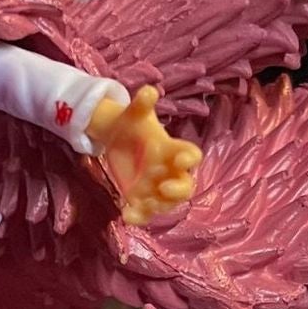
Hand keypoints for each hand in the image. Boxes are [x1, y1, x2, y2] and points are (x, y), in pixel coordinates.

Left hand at [87, 84, 201, 223]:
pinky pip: (145, 213)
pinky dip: (139, 217)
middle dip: (179, 190)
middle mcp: (169, 171)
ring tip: (143, 204)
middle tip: (163, 187)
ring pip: (167, 204)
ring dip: (159, 206)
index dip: (190, 159)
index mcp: (172, 149)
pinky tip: (126, 215)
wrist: (116, 139)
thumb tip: (148, 91)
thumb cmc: (132, 124)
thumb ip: (142, 104)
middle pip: (186, 186)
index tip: (181, 160)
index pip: (191, 155)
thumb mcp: (135, 113)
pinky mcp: (141, 198)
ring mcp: (155, 187)